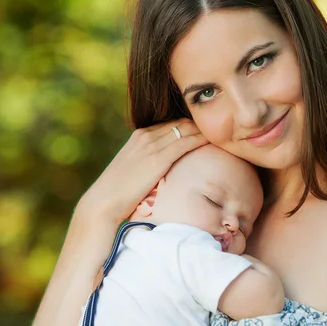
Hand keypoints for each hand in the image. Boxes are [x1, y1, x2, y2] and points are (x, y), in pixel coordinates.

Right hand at [78, 118, 208, 220]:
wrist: (104, 202)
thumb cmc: (119, 193)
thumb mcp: (133, 170)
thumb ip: (148, 164)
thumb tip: (163, 172)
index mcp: (140, 136)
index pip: (172, 124)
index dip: (191, 127)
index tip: (206, 132)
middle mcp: (146, 136)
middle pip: (181, 123)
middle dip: (200, 125)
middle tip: (220, 131)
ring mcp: (152, 145)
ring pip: (186, 129)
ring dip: (204, 130)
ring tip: (222, 134)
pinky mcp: (158, 158)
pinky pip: (186, 143)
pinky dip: (201, 139)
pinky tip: (213, 142)